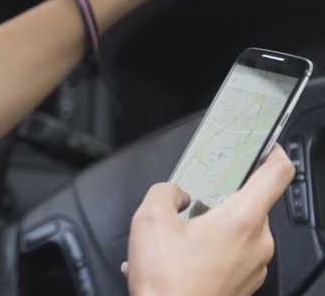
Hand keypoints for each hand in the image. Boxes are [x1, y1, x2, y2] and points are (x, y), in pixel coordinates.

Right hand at [125, 144, 294, 295]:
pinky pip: (231, 254)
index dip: (272, 151)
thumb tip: (174, 192)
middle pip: (250, 202)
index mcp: (241, 220)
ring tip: (177, 237)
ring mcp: (253, 266)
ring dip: (210, 226)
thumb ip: (164, 192)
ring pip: (238, 230)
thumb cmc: (166, 283)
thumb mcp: (149, 220)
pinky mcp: (244, 284)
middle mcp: (256, 243)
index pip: (277, 172)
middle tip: (194, 199)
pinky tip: (177, 258)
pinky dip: (207, 249)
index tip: (263, 144)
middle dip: (220, 198)